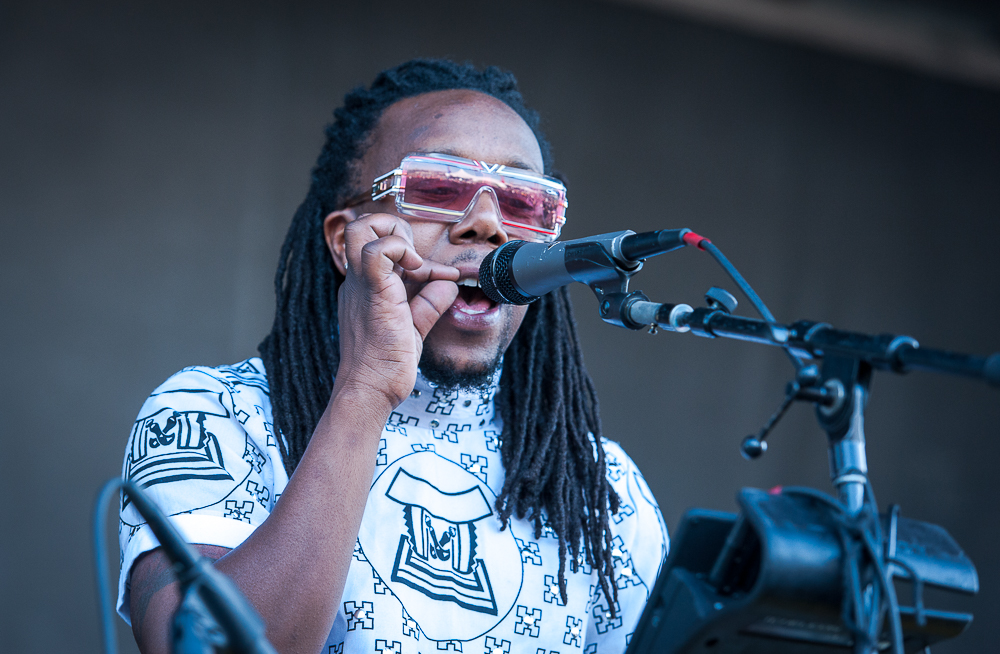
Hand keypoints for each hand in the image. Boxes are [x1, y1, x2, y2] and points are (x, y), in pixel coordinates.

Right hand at [333, 213, 458, 413]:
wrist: (369, 390)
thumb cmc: (387, 365)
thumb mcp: (414, 327)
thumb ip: (429, 303)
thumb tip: (450, 281)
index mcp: (365, 287)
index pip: (381, 248)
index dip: (418, 255)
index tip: (446, 275)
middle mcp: (358, 281)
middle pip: (359, 227)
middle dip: (394, 227)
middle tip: (418, 258)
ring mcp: (360, 285)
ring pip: (360, 229)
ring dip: (395, 235)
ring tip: (415, 264)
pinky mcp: (372, 293)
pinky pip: (376, 251)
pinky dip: (400, 250)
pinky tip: (418, 270)